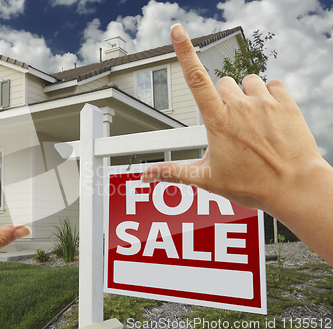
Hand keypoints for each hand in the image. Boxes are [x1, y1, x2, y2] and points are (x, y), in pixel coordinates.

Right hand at [141, 24, 323, 209]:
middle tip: (232, 126)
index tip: (177, 31)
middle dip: (222, 99)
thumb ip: (173, 171)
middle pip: (222, 84)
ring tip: (252, 121)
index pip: (194, 78)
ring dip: (246, 96)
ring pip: (248, 82)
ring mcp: (264, 102)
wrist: (294, 186)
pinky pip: (274, 83)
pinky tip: (270, 115)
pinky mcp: (286, 103)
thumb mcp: (206, 178)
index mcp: (218, 120)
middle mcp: (240, 105)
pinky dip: (269, 95)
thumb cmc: (252, 184)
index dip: (184, 51)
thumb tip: (145, 174)